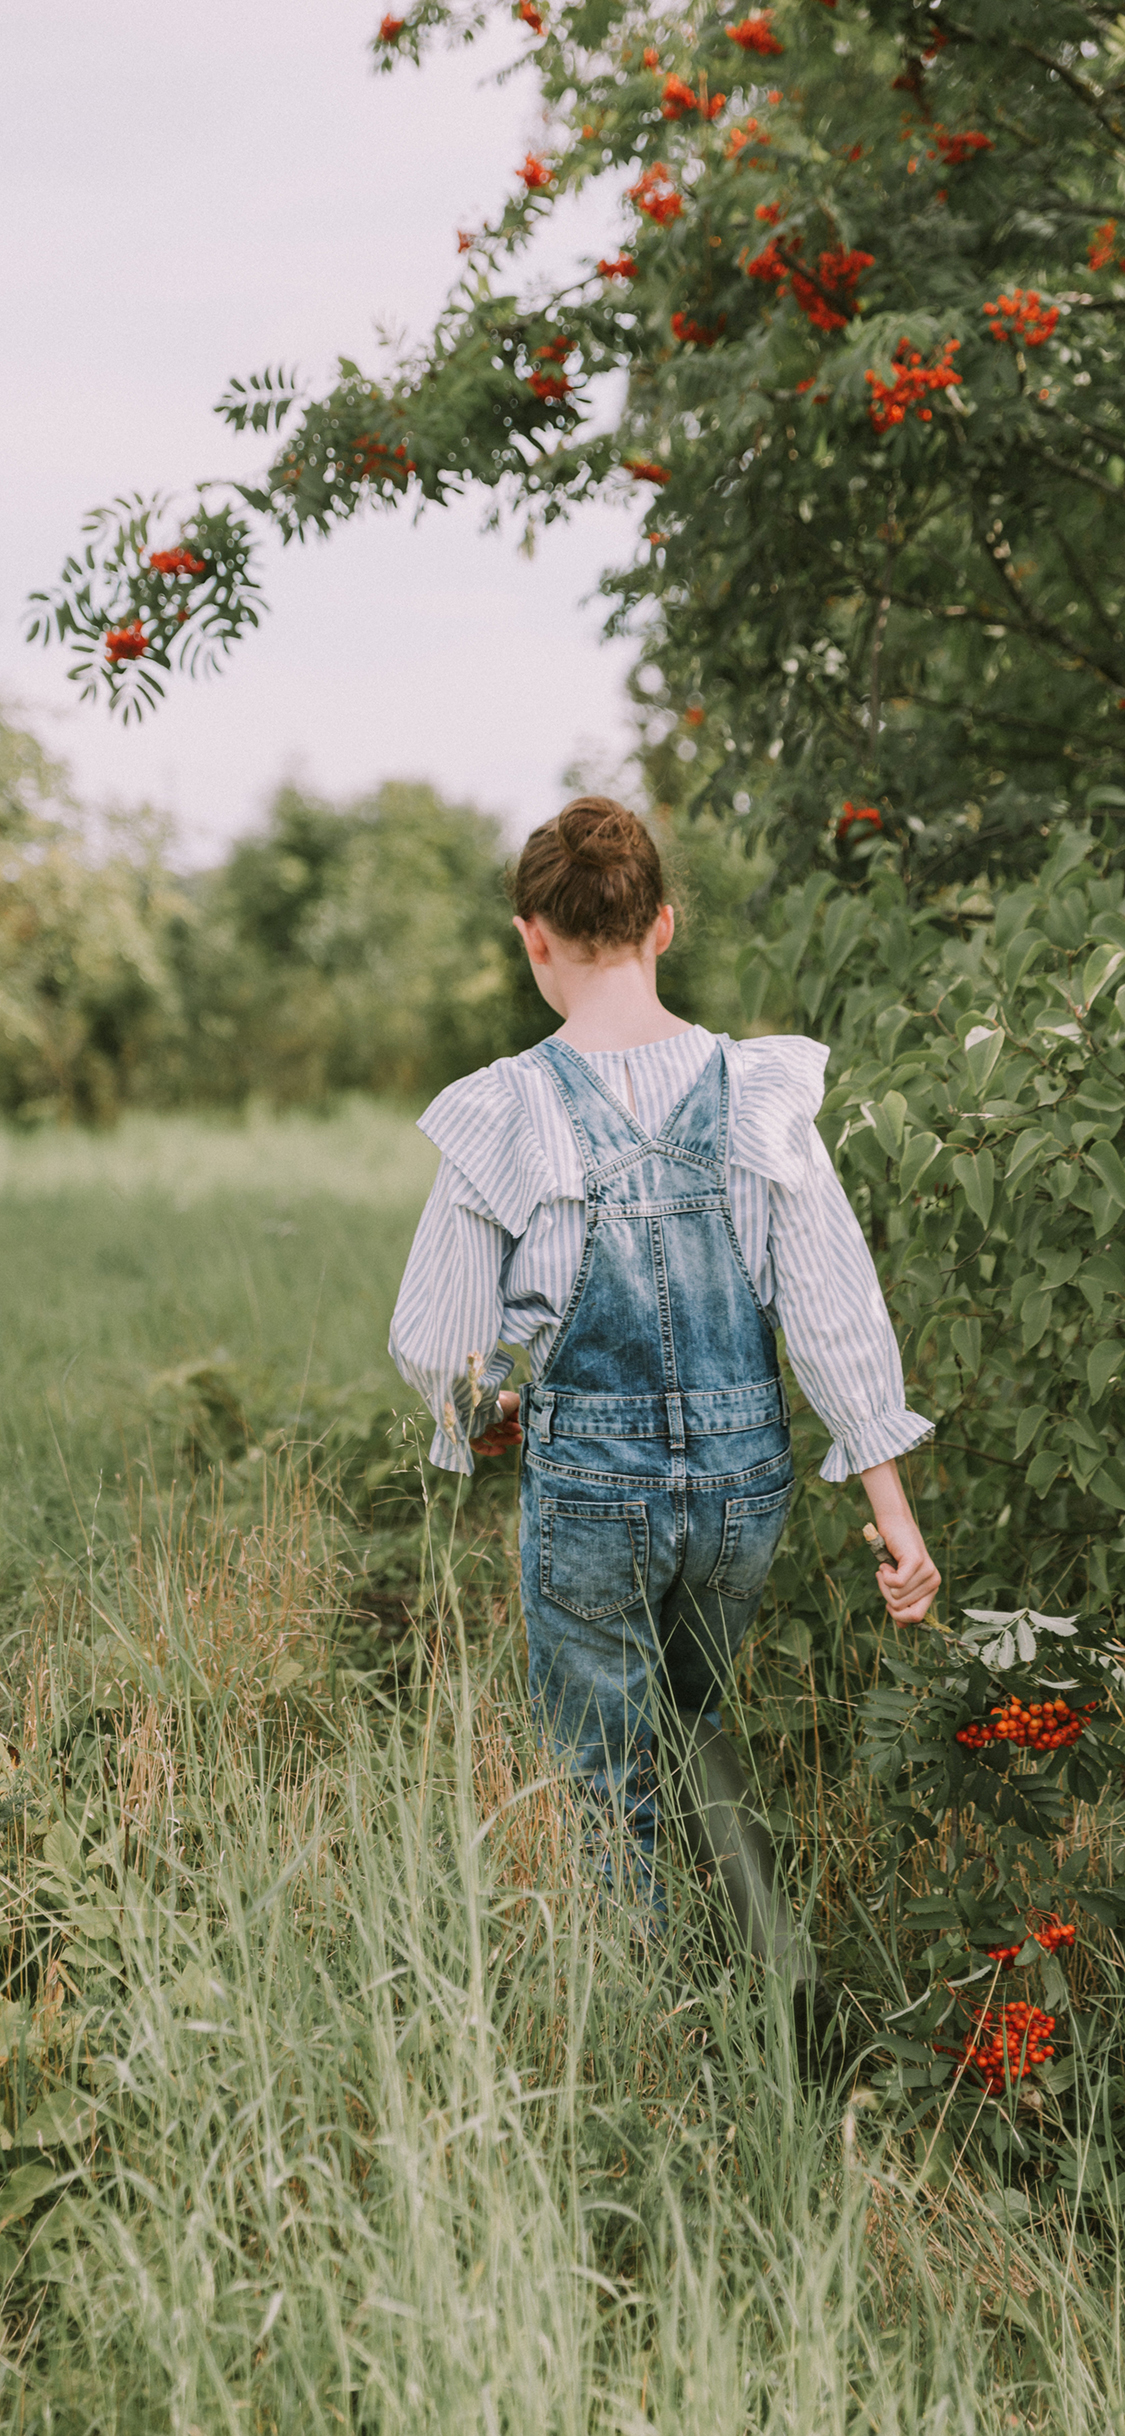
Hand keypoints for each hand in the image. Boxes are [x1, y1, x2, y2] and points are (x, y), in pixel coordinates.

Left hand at [470, 1389, 521, 1458]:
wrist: (479, 1407)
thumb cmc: (499, 1402)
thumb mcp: (515, 1399)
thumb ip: (521, 1404)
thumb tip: (526, 1410)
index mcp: (496, 1406)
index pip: (507, 1415)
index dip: (516, 1419)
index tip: (523, 1421)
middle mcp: (487, 1416)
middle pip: (501, 1426)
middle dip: (513, 1430)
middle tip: (521, 1431)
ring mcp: (479, 1427)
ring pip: (493, 1437)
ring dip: (507, 1440)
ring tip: (518, 1440)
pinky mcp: (472, 1437)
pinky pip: (481, 1447)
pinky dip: (492, 1451)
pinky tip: (504, 1450)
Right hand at [858, 1457, 940, 1625]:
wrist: (894, 1525)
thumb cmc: (895, 1554)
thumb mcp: (899, 1583)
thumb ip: (903, 1602)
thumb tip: (902, 1628)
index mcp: (932, 1589)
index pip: (916, 1617)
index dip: (898, 1615)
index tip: (888, 1602)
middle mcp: (934, 1582)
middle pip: (902, 1608)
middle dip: (887, 1596)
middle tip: (885, 1578)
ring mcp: (927, 1572)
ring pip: (897, 1596)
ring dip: (884, 1583)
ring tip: (887, 1567)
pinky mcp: (917, 1562)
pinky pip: (896, 1583)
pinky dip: (884, 1576)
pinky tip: (886, 1565)